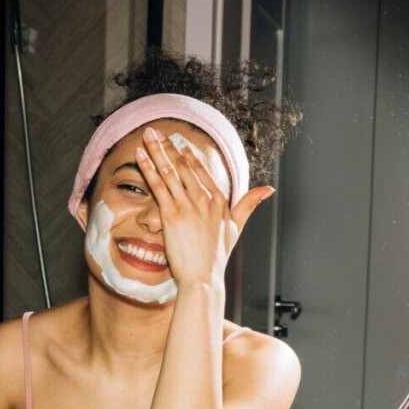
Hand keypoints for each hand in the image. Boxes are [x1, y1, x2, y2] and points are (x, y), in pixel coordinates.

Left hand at [136, 127, 273, 286]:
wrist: (203, 278)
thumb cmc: (217, 257)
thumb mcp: (237, 227)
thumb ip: (249, 204)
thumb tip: (268, 189)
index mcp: (219, 200)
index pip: (202, 171)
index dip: (188, 155)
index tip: (177, 142)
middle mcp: (205, 199)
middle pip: (183, 166)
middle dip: (168, 146)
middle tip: (156, 130)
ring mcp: (188, 206)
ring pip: (170, 171)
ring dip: (156, 150)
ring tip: (147, 135)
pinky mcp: (172, 215)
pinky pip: (158, 186)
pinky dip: (148, 168)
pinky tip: (140, 155)